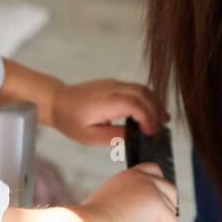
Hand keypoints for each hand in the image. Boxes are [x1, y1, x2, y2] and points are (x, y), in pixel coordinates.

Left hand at [49, 78, 168, 144]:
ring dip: (155, 102)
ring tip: (162, 119)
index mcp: (103, 102)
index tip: (151, 132)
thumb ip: (113, 136)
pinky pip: (136, 88)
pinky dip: (148, 98)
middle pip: (141, 93)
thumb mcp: (89, 136)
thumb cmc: (71, 120)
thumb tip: (135, 136)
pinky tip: (152, 111)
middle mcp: (110, 89)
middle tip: (162, 127)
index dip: (146, 117)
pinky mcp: (115, 84)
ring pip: (141, 88)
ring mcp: (113, 84)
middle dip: (156, 109)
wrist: (58, 101)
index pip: (132, 104)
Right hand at [82, 162, 177, 221]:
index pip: (152, 170)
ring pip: (171, 210)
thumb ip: (127, 204)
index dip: (157, 189)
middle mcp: (142, 179)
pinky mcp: (160, 209)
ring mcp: (153, 192)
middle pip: (169, 189)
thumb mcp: (109, 205)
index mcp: (127, 176)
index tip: (152, 207)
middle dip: (165, 207)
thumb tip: (137, 221)